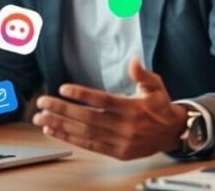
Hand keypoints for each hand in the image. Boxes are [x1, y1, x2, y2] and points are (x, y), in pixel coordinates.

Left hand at [32, 57, 188, 160]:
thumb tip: (134, 61)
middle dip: (62, 110)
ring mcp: (121, 142)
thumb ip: (142, 74)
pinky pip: (90, 146)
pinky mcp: (118, 153)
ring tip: (40, 118)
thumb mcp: (156, 85)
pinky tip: (54, 131)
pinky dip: (70, 139)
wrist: (173, 133)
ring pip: (85, 133)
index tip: (63, 89)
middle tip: (42, 103)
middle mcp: (125, 126)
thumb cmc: (160, 106)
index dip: (82, 94)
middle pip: (89, 118)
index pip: (103, 100)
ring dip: (60, 126)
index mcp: (133, 108)